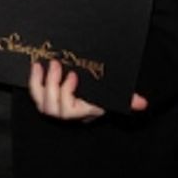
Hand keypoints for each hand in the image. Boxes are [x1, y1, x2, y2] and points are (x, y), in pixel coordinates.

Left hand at [28, 59, 147, 120]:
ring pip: (42, 104)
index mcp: (83, 111)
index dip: (67, 94)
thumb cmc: (103, 94)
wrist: (93, 93)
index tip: (72, 75)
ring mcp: (54, 106)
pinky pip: (36, 95)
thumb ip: (128, 99)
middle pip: (53, 109)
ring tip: (43, 65)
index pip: (71, 111)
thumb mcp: (114, 95)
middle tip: (56, 65)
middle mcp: (67, 112)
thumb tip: (143, 103)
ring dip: (40, 83)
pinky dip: (34, 81)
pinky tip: (35, 66)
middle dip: (52, 86)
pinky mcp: (44, 98)